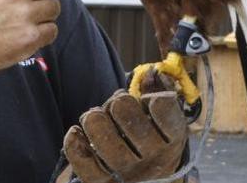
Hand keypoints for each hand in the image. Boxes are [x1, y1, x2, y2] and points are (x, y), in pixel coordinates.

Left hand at [63, 90, 188, 182]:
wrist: (147, 178)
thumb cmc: (152, 136)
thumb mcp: (162, 116)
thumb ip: (157, 91)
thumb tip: (148, 74)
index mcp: (171, 139)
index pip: (164, 112)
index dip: (153, 99)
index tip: (149, 100)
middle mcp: (152, 159)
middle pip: (130, 121)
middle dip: (118, 104)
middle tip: (116, 104)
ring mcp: (127, 173)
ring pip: (106, 142)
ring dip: (95, 120)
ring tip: (95, 117)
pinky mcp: (102, 182)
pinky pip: (84, 164)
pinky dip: (74, 144)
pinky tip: (76, 132)